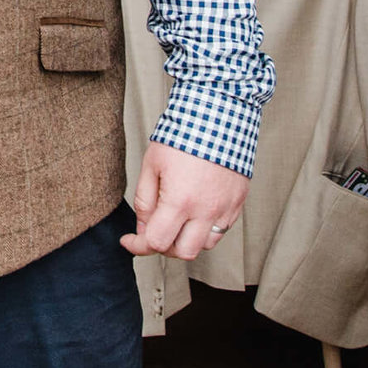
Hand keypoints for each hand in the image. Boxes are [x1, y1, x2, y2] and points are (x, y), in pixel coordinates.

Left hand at [120, 141, 250, 262]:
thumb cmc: (183, 135)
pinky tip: (196, 211)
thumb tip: (143, 228)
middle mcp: (206, 210)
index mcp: (180, 201)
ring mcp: (226, 208)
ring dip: (188, 240)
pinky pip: (222, 229)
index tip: (129, 241)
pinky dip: (206, 229)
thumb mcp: (151, 165)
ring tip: (177, 221)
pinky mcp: (238, 203)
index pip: (156, 242)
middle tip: (155, 231)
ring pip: (206, 245)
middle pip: (183, 252)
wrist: (218, 114)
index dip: (138, 246)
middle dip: (164, 246)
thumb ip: (144, 201)